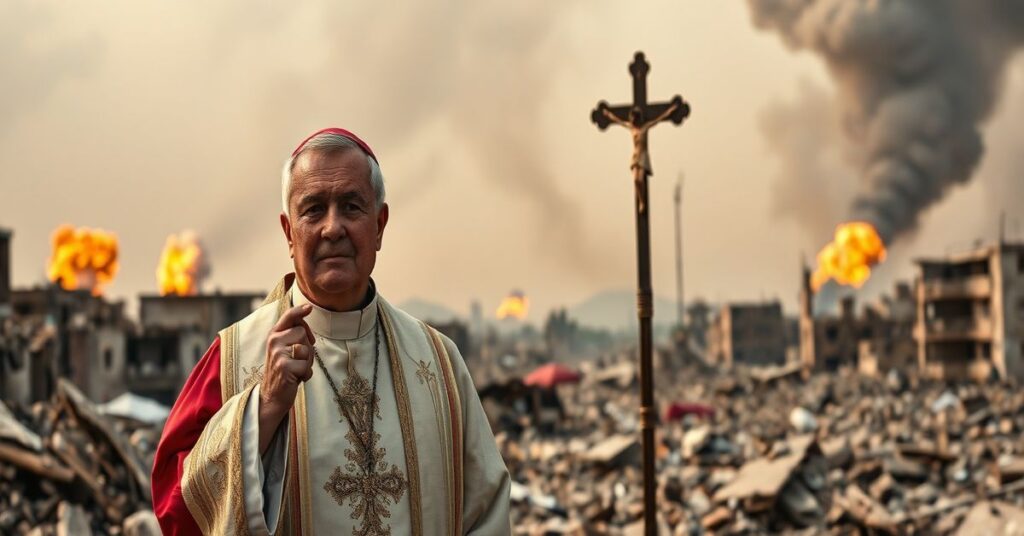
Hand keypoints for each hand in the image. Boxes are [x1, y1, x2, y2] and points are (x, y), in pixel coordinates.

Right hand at [257, 304, 313, 452]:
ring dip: (307, 362)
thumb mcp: (284, 350)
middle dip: (307, 348)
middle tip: (298, 361)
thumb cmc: (284, 371)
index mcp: (274, 335)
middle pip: (303, 333)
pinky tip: (296, 379)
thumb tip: (305, 322)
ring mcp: (278, 354)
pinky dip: (306, 375)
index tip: (309, 307)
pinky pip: (307, 365)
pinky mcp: (284, 366)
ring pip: (306, 349)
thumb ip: (292, 337)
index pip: (288, 317)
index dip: (299, 311)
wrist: (271, 396)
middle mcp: (274, 341)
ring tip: (296, 369)